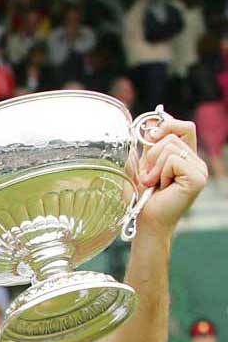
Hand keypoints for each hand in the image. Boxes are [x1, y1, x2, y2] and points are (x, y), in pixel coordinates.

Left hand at [135, 115, 207, 238]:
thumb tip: (151, 121)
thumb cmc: (143, 197)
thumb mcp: (141, 166)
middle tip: (149, 173)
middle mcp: (196, 161)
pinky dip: (161, 172)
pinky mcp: (198, 177)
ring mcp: (199, 169)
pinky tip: (162, 186)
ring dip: (154, 166)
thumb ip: (147, 145)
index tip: (149, 134)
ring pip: (170, 147)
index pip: (183, 127)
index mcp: (185, 156)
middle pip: (173, 134)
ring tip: (153, 182)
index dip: (166, 123)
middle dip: (152, 152)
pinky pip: (173, 159)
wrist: (147, 221)